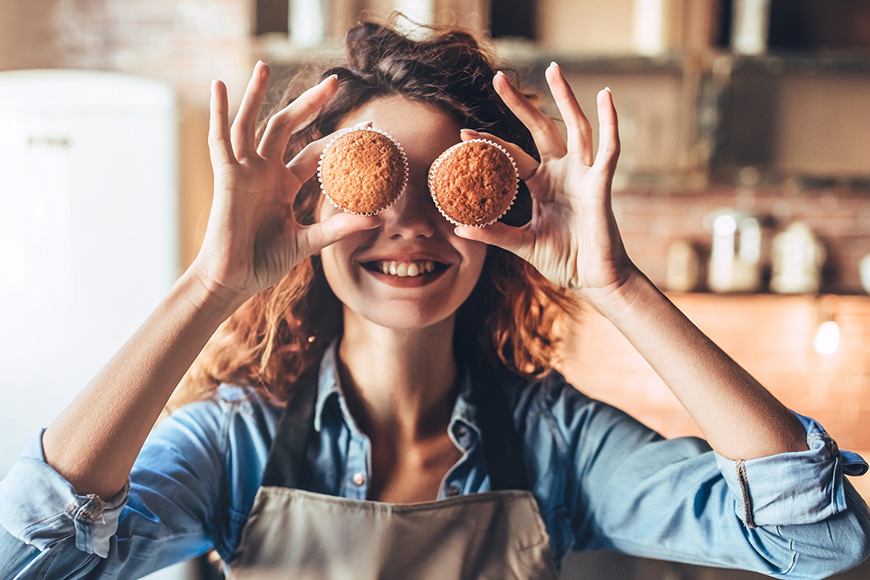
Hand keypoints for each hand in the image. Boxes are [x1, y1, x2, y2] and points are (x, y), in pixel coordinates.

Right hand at [191, 62, 379, 302]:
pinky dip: (219, 112)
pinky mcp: (226, 176)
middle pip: (288, 127)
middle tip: (334, 80)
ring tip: (264, 66)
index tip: (369, 127)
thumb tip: (377, 220)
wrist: (233, 280)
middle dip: (310, 104)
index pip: (316, 153)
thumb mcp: (307, 242)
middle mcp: (265, 172)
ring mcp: (244, 171)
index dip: (340, 139)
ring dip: (256, 94)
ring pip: (252, 123)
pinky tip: (219, 86)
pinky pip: (220, 139)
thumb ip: (338, 228)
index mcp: (284, 185)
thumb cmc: (265, 262)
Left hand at [455, 63, 635, 308]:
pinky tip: (605, 96)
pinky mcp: (601, 183)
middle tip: (498, 78)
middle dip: (520, 104)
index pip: (512, 156)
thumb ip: (494, 233)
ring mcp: (582, 175)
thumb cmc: (563, 260)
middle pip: (540, 129)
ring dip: (565, 98)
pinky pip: (607, 148)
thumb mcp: (522, 244)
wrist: (594, 280)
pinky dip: (610, 122)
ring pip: (574, 127)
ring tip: (553, 69)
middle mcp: (562, 173)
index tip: (462, 134)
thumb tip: (459, 227)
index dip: (489, 144)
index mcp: (541, 185)